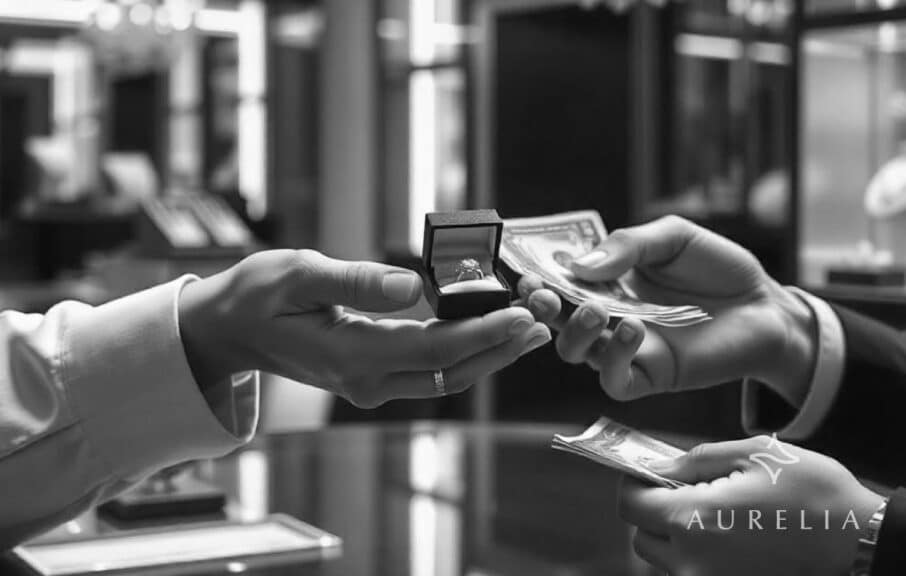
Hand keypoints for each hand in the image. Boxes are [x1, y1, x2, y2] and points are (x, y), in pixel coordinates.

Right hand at [179, 249, 549, 406]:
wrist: (230, 330)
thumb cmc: (257, 296)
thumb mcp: (296, 274)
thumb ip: (353, 282)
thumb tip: (411, 286)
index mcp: (350, 355)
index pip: (432, 349)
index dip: (481, 333)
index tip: (521, 312)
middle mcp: (366, 381)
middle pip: (450, 371)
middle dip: (500, 347)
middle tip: (544, 318)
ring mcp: (370, 385)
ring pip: (445, 376)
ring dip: (489, 353)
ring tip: (531, 325)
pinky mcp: (373, 378)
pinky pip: (430, 371)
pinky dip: (465, 352)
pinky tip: (489, 330)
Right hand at [518, 216, 815, 405]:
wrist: (766, 306)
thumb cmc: (718, 268)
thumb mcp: (673, 237)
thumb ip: (629, 245)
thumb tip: (579, 265)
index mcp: (606, 281)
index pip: (558, 283)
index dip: (537, 279)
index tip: (527, 271)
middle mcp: (607, 316)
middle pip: (556, 321)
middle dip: (541, 309)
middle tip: (541, 296)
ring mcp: (627, 348)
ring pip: (576, 353)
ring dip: (577, 332)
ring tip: (598, 310)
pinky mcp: (651, 375)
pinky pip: (615, 380)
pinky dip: (614, 359)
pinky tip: (634, 330)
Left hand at [618, 436, 884, 575]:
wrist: (859, 541)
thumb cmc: (812, 492)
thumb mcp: (752, 454)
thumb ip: (695, 460)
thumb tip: (658, 466)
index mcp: (694, 521)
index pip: (630, 505)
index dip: (633, 483)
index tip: (646, 472)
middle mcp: (693, 562)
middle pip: (642, 537)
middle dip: (651, 510)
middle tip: (680, 488)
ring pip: (664, 559)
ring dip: (673, 534)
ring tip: (710, 510)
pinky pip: (692, 572)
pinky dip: (696, 553)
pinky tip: (726, 532)